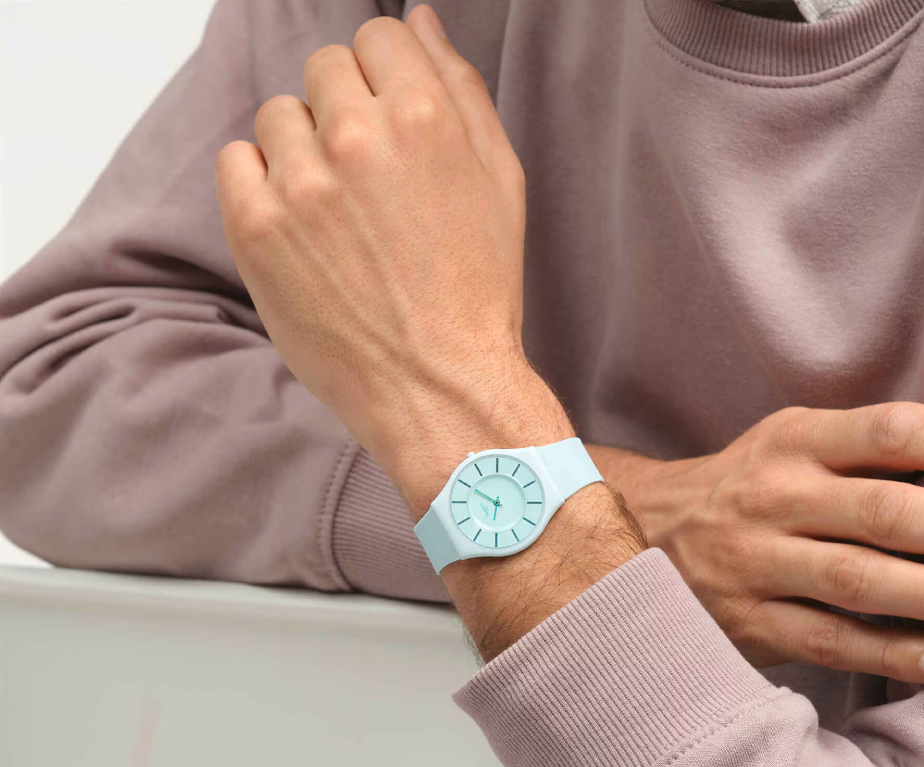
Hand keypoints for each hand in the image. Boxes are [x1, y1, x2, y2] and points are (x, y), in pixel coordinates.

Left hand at [214, 6, 569, 515]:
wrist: (438, 388)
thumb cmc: (478, 293)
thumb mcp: (501, 185)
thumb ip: (461, 90)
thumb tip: (418, 21)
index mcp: (424, 117)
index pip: (378, 39)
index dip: (386, 81)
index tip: (390, 126)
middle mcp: (356, 137)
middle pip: (324, 70)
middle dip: (345, 112)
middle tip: (368, 182)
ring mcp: (300, 184)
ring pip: (279, 117)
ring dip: (303, 151)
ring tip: (337, 215)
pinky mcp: (256, 230)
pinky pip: (237, 160)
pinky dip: (261, 184)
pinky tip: (299, 227)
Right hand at [591, 401, 923, 684]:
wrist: (643, 531)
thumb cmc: (740, 485)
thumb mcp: (792, 440)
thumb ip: (877, 438)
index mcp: (794, 442)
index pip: (893, 433)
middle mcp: (774, 498)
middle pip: (885, 512)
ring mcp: (755, 562)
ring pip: (857, 581)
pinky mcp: (745, 620)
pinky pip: (824, 640)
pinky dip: (887, 652)